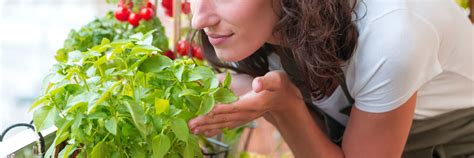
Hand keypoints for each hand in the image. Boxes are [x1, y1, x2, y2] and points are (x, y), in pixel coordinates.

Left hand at [188, 71, 302, 136]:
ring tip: (192, 130)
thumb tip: (257, 84)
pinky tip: (204, 132)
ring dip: (207, 127)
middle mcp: (246, 113)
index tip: (204, 112)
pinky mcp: (241, 118)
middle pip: (223, 118)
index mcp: (252, 103)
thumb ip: (266, 81)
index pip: (232, 107)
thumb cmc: (279, 85)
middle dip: (206, 121)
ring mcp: (243, 118)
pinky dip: (214, 129)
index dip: (218, 109)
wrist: (285, 99)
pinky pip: (225, 125)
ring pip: (222, 123)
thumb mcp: (276, 79)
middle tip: (190, 124)